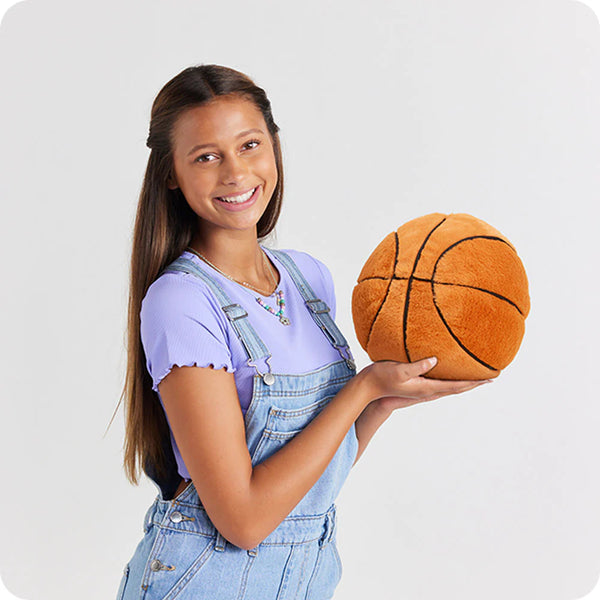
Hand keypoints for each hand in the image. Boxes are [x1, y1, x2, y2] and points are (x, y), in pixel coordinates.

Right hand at [359, 357, 491, 413]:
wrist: (369, 388)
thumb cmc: (382, 377)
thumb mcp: (399, 370)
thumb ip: (417, 366)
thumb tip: (435, 360)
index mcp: (426, 388)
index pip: (456, 386)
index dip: (473, 383)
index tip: (489, 379)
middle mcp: (427, 391)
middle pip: (457, 388)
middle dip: (473, 384)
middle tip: (489, 379)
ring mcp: (422, 390)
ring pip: (449, 387)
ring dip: (464, 383)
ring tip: (475, 378)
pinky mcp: (417, 386)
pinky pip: (441, 384)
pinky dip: (452, 381)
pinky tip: (451, 375)